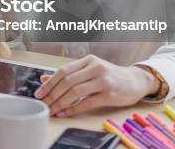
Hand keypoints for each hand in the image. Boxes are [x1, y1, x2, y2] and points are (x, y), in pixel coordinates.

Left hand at [33, 54, 159, 116]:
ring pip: (76, 92)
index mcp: (88, 60)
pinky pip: (87, 103)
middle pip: (68, 81)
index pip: (63, 70)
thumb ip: (68, 74)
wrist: (135, 80)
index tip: (39, 93)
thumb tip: (44, 80)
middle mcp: (95, 68)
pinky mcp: (110, 94)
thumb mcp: (88, 70)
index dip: (49, 83)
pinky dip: (73, 109)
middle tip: (43, 103)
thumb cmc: (109, 75)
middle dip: (52, 94)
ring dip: (60, 103)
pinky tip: (64, 113)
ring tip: (52, 110)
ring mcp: (104, 81)